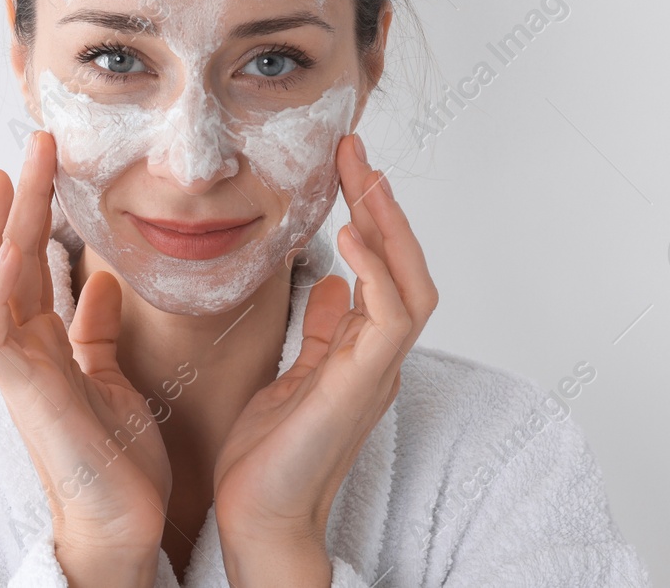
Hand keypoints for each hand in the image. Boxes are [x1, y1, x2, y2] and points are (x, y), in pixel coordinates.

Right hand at [0, 131, 169, 587]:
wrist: (125, 522)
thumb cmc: (117, 457)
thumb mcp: (112, 373)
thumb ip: (96, 329)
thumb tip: (101, 281)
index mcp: (42, 339)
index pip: (30, 258)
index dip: (36, 208)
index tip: (50, 159)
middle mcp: (21, 347)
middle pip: (7, 256)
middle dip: (19, 199)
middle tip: (37, 142)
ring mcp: (15, 369)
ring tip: (10, 175)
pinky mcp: (21, 393)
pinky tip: (9, 249)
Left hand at [211, 137, 437, 586]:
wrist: (257, 518)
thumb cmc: (266, 456)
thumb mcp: (291, 374)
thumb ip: (320, 331)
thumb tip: (329, 283)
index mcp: (362, 351)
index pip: (384, 268)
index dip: (372, 215)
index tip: (346, 165)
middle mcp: (378, 358)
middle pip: (407, 266)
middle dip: (384, 205)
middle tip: (355, 151)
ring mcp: (375, 374)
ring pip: (412, 286)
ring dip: (389, 227)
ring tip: (361, 178)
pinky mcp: (359, 389)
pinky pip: (389, 322)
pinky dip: (378, 276)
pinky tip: (350, 239)